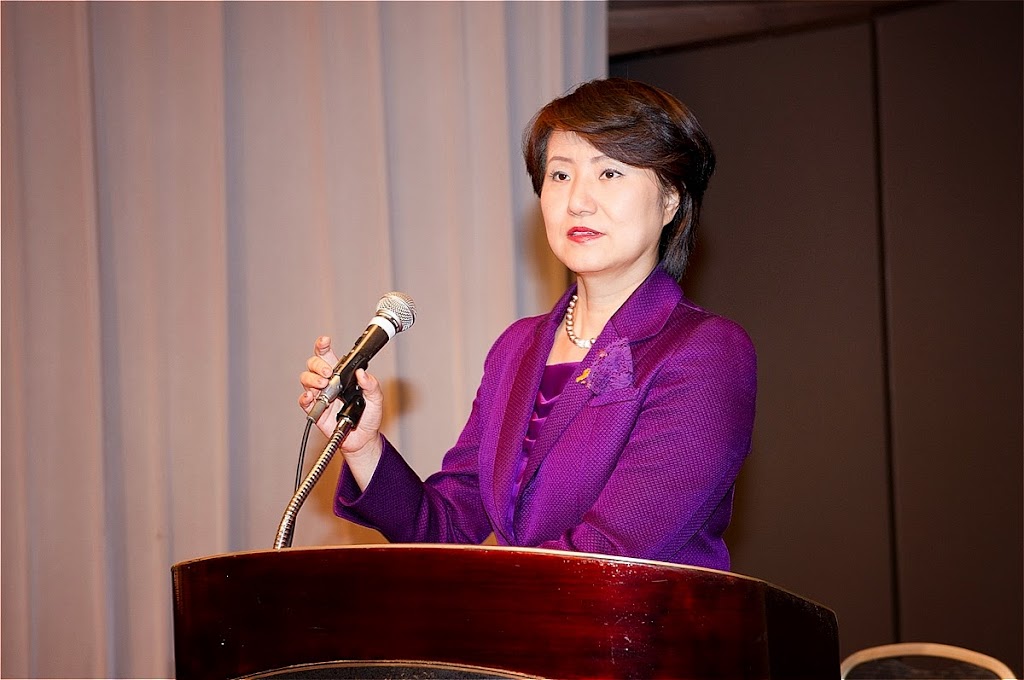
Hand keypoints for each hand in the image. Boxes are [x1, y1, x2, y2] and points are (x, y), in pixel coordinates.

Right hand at [298, 336, 384, 458]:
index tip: (324, 341)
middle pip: (313, 365)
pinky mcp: (316, 411)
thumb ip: (371, 385)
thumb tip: (362, 373)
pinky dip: (306, 397)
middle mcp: (329, 384)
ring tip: (324, 385)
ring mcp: (321, 396)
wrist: (363, 439)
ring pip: (306, 379)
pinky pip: (304, 401)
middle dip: (318, 365)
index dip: (323, 346)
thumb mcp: (376, 400)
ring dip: (312, 379)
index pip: (329, 356)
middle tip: (328, 373)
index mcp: (342, 377)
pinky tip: (312, 396)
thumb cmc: (369, 418)